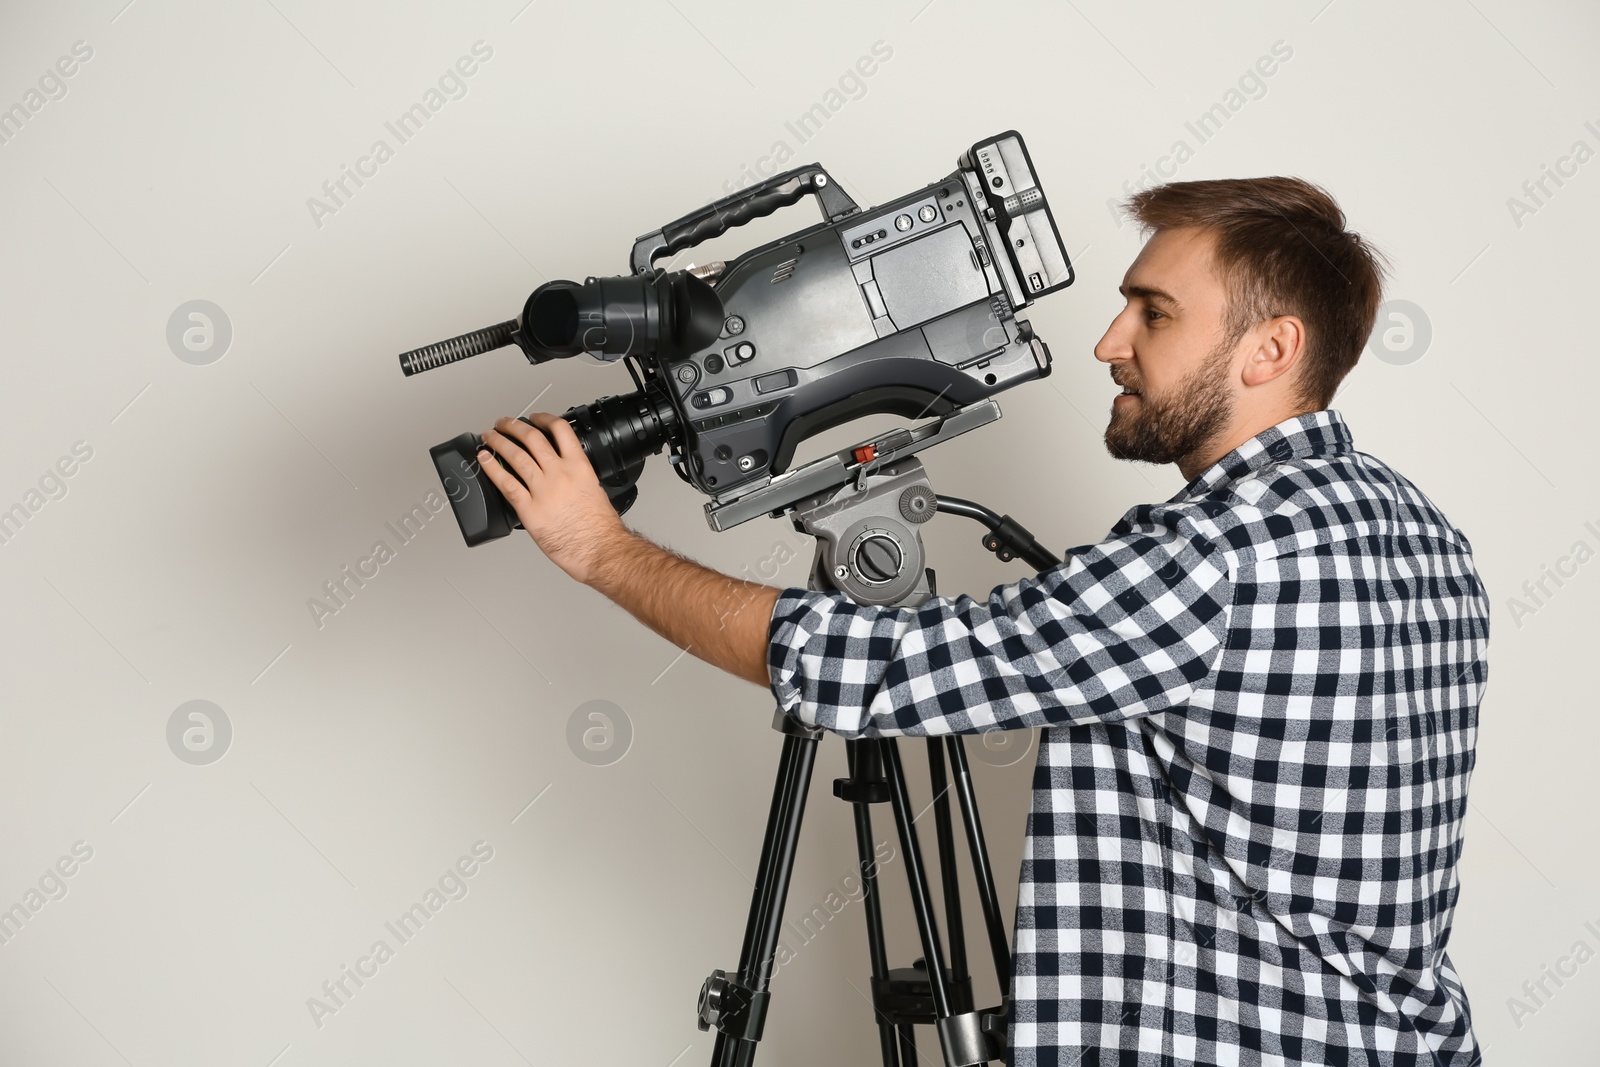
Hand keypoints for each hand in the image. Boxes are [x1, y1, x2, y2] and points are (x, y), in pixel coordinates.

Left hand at [476, 413, 628, 584]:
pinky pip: (505, 483)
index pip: (560, 430)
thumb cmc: (600, 528)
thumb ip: (577, 477)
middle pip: (532, 438)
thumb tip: (566, 474)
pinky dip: (491, 468)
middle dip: (514, 426)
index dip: (544, 418)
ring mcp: (542, 490)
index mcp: (579, 467)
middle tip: (504, 423)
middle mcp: (559, 474)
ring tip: (489, 437)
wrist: (599, 549)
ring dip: (499, 442)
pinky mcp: (529, 509)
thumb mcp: (595, 490)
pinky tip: (484, 460)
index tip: (535, 417)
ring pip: (515, 456)